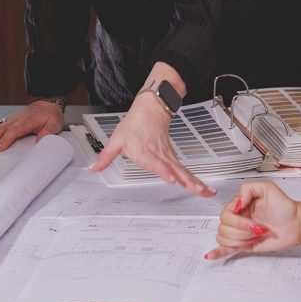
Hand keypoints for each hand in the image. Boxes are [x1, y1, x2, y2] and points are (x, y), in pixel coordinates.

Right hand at [0, 101, 64, 152]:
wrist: (47, 105)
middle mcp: (15, 119)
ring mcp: (9, 119)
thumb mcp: (54, 124)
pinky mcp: (6, 119)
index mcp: (26, 122)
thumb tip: (40, 141)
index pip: (14, 131)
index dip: (5, 139)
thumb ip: (47, 133)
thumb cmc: (50, 116)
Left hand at [90, 94, 214, 196]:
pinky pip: (185, 171)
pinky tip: (203, 188)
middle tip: (197, 190)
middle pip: (175, 169)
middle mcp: (159, 155)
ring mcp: (168, 156)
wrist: (151, 109)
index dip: (163, 170)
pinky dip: (195, 180)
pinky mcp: (173, 158)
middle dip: (187, 181)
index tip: (171, 178)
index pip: (156, 162)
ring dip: (196, 183)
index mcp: (145, 151)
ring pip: (184, 171)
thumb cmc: (135, 124)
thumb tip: (94, 168)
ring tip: (206, 192)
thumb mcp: (116, 140)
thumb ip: (105, 157)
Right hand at [205, 181, 300, 258]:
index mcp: (240, 204)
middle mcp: (238, 218)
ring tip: (253, 236)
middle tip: (257, 229)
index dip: (239, 221)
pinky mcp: (244, 244)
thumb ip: (248, 189)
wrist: (296, 224)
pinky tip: (211, 255)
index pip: (226, 214)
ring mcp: (240, 232)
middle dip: (241, 231)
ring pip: (223, 238)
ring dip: (239, 240)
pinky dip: (216, 252)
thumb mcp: (268, 188)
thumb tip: (237, 202)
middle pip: (223, 227)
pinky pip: (225, 249)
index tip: (253, 222)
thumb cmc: (284, 207)